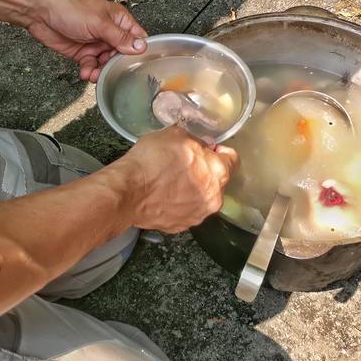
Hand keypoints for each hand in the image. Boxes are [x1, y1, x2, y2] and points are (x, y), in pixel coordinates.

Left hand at [25, 0, 147, 81]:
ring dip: (102, 71)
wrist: (40, 12)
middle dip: (116, 65)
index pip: (137, 37)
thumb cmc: (69, 8)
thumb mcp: (99, 23)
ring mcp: (95, 43)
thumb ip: (120, 37)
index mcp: (118, 20)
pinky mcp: (82, 52)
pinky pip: (91, 66)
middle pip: (122, 55)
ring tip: (95, 75)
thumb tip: (141, 46)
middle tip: (111, 71)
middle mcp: (109, 32)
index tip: (138, 64)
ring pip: (106, 63)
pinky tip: (85, 73)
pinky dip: (89, 71)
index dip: (139, 51)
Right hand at [120, 127, 239, 233]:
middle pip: (217, 180)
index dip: (220, 151)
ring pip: (202, 197)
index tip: (210, 150)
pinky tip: (164, 195)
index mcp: (217, 171)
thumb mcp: (175, 135)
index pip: (232, 159)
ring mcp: (198, 214)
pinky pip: (186, 211)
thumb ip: (196, 140)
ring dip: (193, 189)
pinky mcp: (182, 226)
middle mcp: (213, 196)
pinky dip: (179, 204)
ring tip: (171, 181)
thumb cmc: (151, 162)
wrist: (128, 192)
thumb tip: (202, 145)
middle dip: (204, 171)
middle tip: (184, 164)